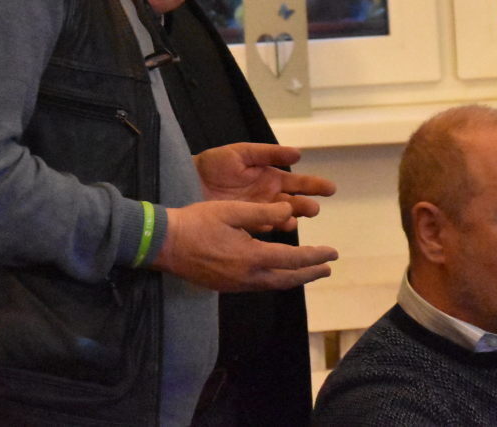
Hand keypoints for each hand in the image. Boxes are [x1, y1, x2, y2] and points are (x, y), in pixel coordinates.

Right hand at [154, 200, 338, 291]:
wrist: (163, 244)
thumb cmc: (196, 222)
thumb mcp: (231, 211)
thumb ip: (263, 213)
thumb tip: (289, 211)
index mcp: (253, 256)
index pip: (293, 259)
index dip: (315, 256)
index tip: (332, 253)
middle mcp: (248, 276)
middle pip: (288, 279)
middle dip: (310, 273)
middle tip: (327, 267)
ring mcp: (236, 284)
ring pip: (274, 284)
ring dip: (294, 278)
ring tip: (308, 271)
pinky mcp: (226, 286)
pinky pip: (259, 285)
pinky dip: (275, 279)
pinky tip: (276, 272)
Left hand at [194, 142, 336, 223]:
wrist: (189, 181)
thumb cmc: (215, 164)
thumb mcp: (242, 153)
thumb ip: (268, 153)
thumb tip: (298, 154)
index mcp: (270, 177)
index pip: (298, 183)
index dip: (315, 186)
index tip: (330, 189)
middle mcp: (269, 196)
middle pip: (295, 203)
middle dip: (306, 206)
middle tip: (313, 209)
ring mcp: (259, 212)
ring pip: (283, 218)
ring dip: (292, 218)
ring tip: (295, 218)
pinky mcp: (247, 224)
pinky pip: (265, 228)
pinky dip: (274, 227)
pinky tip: (279, 226)